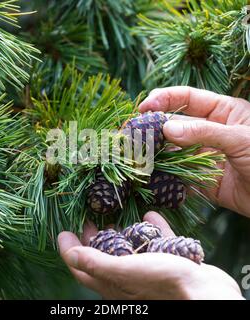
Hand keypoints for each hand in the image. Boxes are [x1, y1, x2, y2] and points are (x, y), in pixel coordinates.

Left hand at [58, 212, 242, 299]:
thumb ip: (98, 263)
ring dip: (120, 236)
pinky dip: (152, 230)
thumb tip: (69, 254)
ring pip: (129, 251)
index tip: (63, 232)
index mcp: (114, 283)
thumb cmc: (164, 281)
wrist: (207, 292)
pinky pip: (157, 243)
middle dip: (93, 241)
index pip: (82, 267)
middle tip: (88, 223)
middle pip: (104, 258)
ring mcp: (150, 270)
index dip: (69, 251)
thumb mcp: (126, 271)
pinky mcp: (169, 262)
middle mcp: (129, 278)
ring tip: (113, 220)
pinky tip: (151, 216)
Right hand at [139, 86, 249, 216]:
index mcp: (223, 112)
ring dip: (156, 152)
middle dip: (154, 127)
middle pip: (175, 123)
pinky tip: (152, 174)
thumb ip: (204, 132)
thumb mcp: (241, 138)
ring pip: (173, 150)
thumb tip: (167, 128)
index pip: (187, 98)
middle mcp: (209, 132)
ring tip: (137, 154)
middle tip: (134, 132)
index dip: (164, 99)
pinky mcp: (201, 179)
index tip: (144, 107)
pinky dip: (165, 175)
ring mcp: (204, 155)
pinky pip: (178, 174)